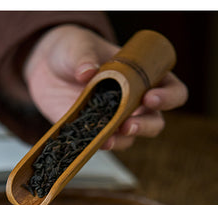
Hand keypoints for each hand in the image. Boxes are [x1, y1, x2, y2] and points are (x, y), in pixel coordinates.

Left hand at [23, 24, 187, 150]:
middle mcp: (134, 101)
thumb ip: (84, 58)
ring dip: (122, 140)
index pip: (171, 89)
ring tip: (109, 138)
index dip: (168, 97)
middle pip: (155, 122)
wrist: (45, 66)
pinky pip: (105, 144)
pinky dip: (102, 145)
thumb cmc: (73, 49)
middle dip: (145, 126)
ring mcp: (114, 119)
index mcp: (143, 75)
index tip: (149, 97)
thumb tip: (87, 73)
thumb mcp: (79, 46)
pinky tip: (96, 143)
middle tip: (128, 124)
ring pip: (131, 138)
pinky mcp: (94, 131)